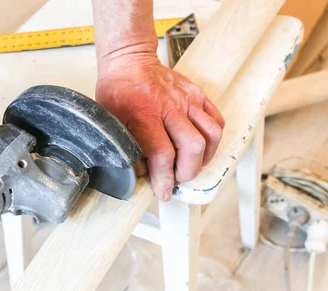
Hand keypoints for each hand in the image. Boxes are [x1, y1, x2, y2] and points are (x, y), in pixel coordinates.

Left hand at [96, 56, 224, 200]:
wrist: (129, 61)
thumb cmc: (117, 92)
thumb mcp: (111, 122)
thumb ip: (128, 149)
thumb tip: (145, 174)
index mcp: (143, 114)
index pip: (163, 154)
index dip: (165, 179)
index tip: (164, 191)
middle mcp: (169, 107)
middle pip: (192, 147)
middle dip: (188, 172)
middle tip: (178, 178)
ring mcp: (187, 99)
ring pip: (211, 135)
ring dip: (204, 157)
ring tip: (191, 164)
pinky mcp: (198, 94)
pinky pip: (216, 120)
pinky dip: (213, 139)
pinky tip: (201, 147)